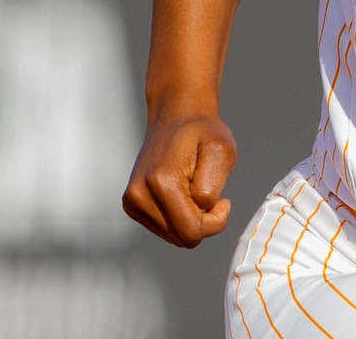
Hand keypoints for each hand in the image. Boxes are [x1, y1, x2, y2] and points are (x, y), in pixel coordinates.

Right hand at [122, 110, 236, 247]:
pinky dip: (180, 217)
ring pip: (174, 236)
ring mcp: (132, 202)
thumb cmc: (201, 132)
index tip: (223, 200)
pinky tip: (182, 193)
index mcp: (161, 183)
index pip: (192, 232)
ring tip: (195, 189)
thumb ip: (212, 188)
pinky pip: (165, 229)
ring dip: (192, 219)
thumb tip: (200, 211)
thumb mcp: (222, 152)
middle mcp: (139, 195)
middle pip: (183, 238)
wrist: (175, 118)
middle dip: (204, 222)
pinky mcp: (132, 205)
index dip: (216, 221)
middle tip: (212, 195)